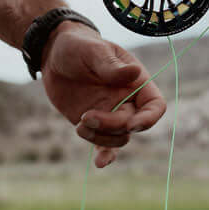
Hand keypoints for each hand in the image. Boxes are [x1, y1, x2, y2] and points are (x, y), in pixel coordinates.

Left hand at [41, 23, 166, 167]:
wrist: (53, 54)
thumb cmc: (78, 45)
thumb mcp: (93, 50)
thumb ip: (111, 66)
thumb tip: (133, 73)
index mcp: (135, 81)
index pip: (155, 105)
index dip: (148, 119)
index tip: (131, 124)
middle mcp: (126, 100)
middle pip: (133, 124)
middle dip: (112, 125)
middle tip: (86, 117)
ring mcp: (110, 113)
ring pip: (117, 138)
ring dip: (100, 137)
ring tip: (79, 123)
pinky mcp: (92, 123)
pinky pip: (103, 144)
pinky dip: (104, 155)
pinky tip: (99, 164)